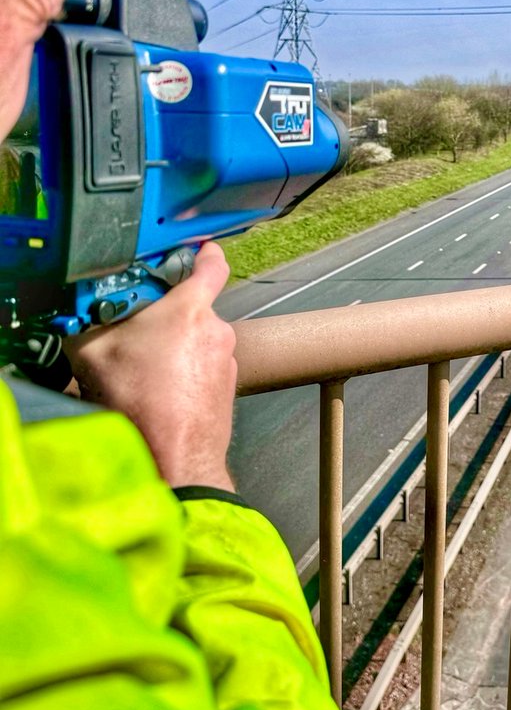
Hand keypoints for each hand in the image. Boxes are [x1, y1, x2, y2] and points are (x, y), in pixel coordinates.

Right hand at [65, 242, 237, 490]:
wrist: (175, 459)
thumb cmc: (139, 400)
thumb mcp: (93, 354)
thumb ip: (91, 326)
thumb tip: (83, 321)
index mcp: (190, 309)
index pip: (211, 265)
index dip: (204, 254)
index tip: (196, 250)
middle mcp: (217, 330)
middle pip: (194, 309)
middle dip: (168, 317)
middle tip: (137, 333)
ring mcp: (227, 362)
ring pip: (198, 343)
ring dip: (176, 350)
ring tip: (145, 374)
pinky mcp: (228, 390)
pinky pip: (204, 371)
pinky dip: (185, 376)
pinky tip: (161, 395)